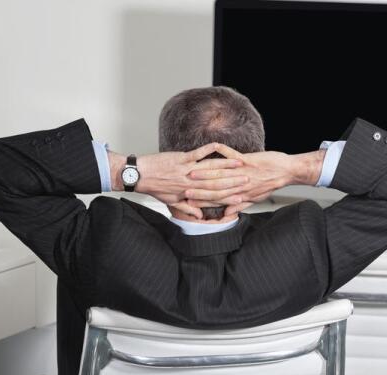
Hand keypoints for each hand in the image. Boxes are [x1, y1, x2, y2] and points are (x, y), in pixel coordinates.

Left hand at [128, 143, 248, 217]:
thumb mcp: (171, 202)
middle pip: (216, 182)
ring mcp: (186, 169)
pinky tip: (219, 145)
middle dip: (234, 181)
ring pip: (210, 168)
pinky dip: (208, 149)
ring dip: (226, 166)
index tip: (242, 197)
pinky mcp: (181, 158)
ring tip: (240, 164)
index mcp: (190, 193)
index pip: (213, 196)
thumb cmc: (155, 188)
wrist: (138, 175)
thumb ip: (187, 209)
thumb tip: (200, 217)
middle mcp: (191, 183)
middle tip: (248, 179)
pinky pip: (197, 153)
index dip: (229, 197)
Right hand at [188, 144, 325, 215]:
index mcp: (240, 194)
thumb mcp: (255, 198)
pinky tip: (213, 146)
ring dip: (205, 171)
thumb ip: (239, 206)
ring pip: (221, 173)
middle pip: (215, 187)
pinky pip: (233, 154)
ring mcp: (243, 172)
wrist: (287, 173)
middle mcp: (239, 185)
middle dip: (198, 188)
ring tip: (192, 171)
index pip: (217, 199)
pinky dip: (223, 150)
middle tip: (183, 188)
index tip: (188, 201)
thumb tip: (227, 214)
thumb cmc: (270, 184)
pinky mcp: (249, 160)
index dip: (202, 200)